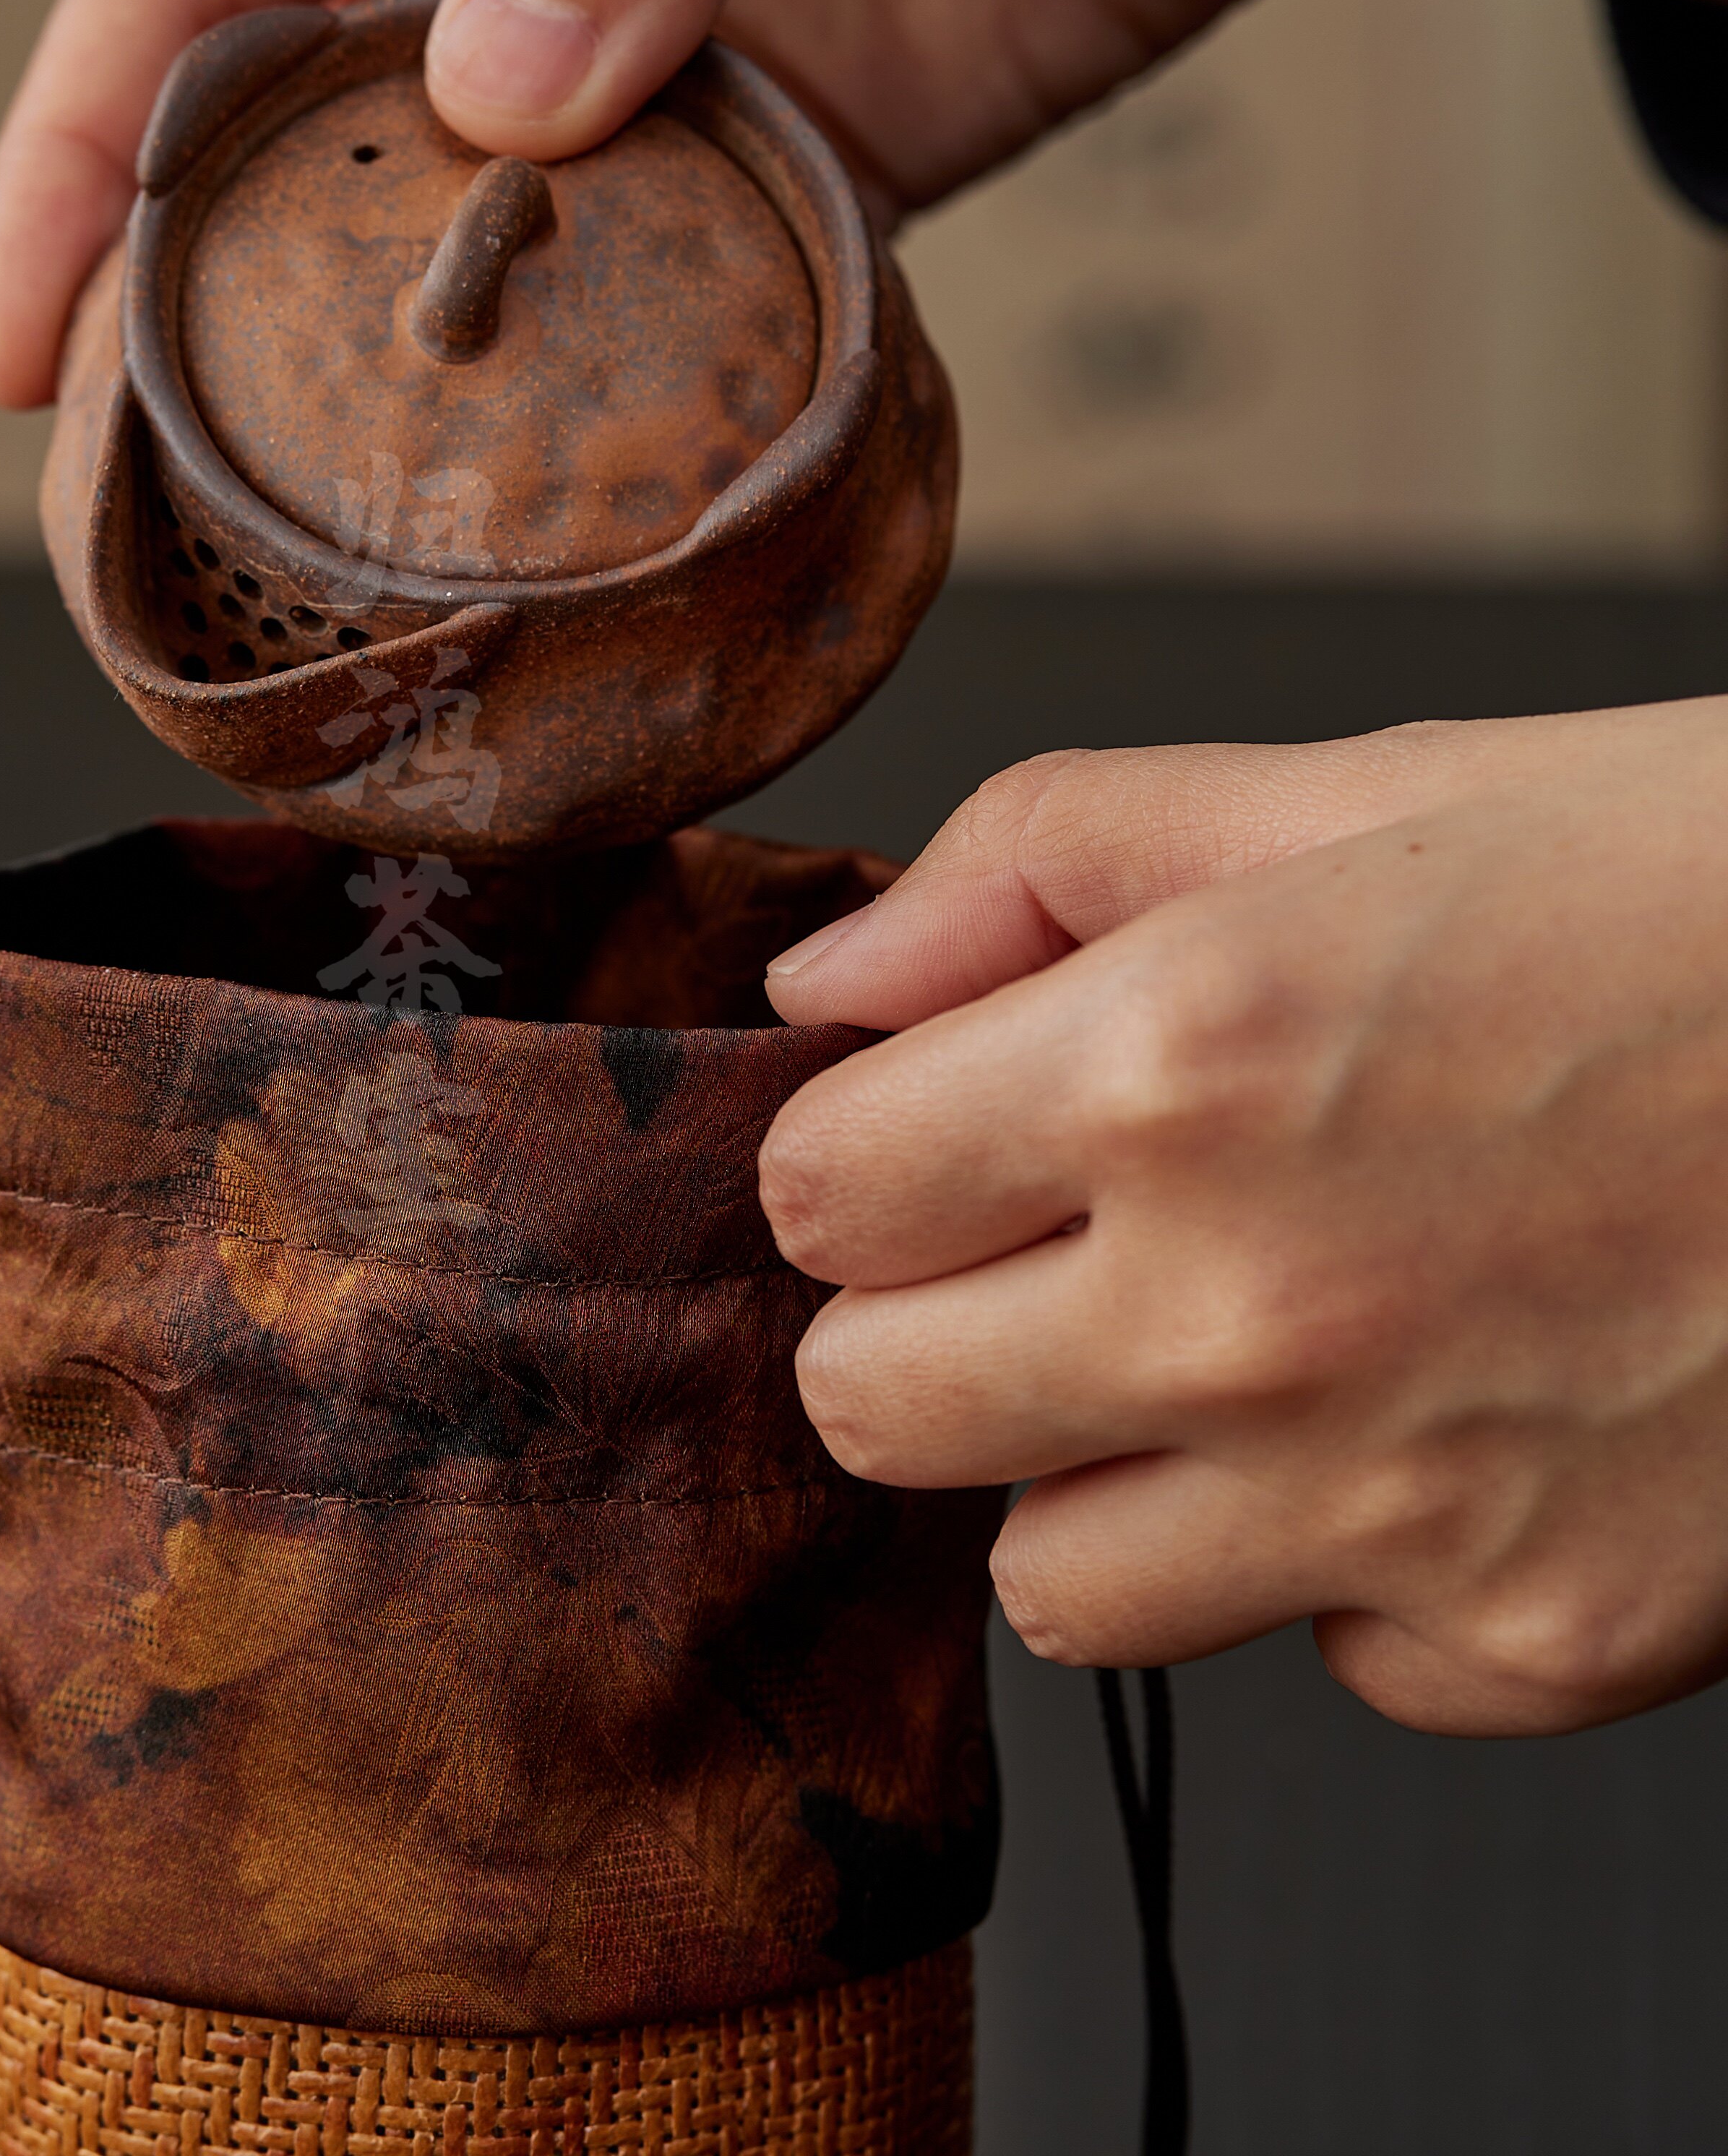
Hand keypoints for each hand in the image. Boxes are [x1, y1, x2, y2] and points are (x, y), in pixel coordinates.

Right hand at [0, 0, 1727, 410]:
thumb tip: (490, 93)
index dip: (75, 161)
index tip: (15, 349)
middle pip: (269, 150)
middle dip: (182, 326)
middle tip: (129, 523)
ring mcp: (607, 77)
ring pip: (428, 259)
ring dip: (372, 405)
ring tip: (298, 571)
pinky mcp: (732, 180)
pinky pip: (613, 318)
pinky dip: (571, 416)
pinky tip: (537, 524)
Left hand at [759, 700, 1727, 1737]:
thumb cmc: (1697, 894)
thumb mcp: (1345, 798)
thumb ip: (1030, 868)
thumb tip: (824, 986)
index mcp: (1174, 1065)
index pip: (816, 1195)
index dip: (868, 1158)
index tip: (945, 1139)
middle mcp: (1254, 1308)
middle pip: (870, 1409)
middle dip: (928, 1325)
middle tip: (1058, 1252)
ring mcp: (1396, 1506)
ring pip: (1045, 1582)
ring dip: (1103, 1474)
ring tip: (1246, 1356)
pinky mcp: (1540, 1644)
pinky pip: (1308, 1657)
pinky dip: (1344, 1568)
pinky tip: (1450, 1428)